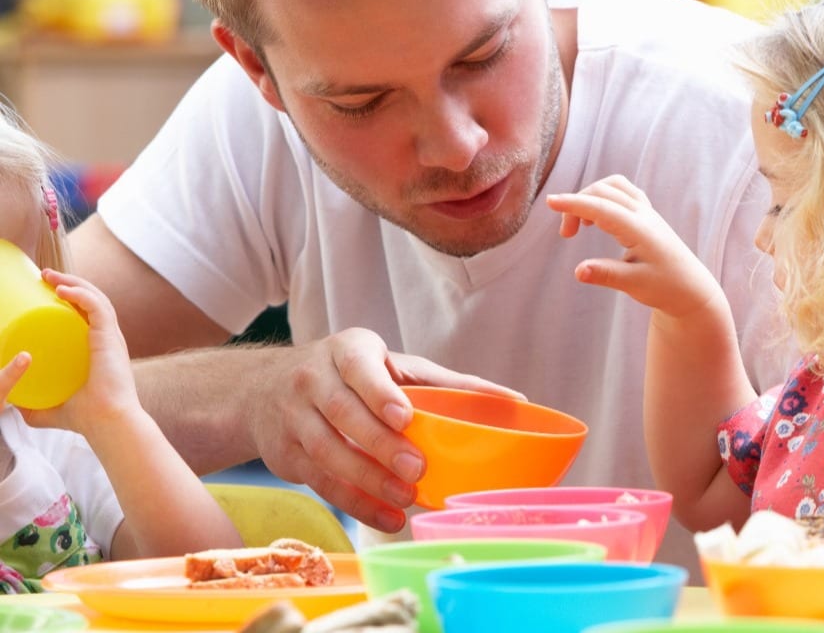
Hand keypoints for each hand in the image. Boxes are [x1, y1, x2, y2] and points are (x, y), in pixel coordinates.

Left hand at [19, 270, 140, 437]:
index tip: (47, 290)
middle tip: (44, 276)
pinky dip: (81, 293)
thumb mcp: (50, 409)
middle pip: (92, 299)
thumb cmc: (86, 419)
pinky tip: (62, 288)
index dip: (71, 296)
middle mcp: (109, 338)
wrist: (106, 423)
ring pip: (95, 297)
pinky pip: (97, 306)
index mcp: (101, 348)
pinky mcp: (110, 338)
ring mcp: (111, 337)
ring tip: (49, 276)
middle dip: (69, 282)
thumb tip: (11, 405)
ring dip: (72, 281)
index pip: (90, 313)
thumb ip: (32, 406)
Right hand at [243, 327, 519, 532]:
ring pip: (329, 452)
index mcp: (346, 351)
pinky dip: (354, 503)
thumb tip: (514, 400)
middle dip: (380, 444)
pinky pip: (320, 482)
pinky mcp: (286, 454)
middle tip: (416, 469)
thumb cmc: (350, 374)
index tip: (406, 417)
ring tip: (405, 498)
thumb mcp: (390, 365)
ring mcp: (293, 418)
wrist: (264, 389)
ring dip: (367, 481)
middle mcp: (312, 380)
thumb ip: (445, 383)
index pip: (360, 369)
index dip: (380, 393)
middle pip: (344, 414)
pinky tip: (386, 517)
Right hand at [547, 175, 723, 318]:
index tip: (550, 201)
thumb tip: (578, 271)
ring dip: (590, 197)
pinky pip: (622, 191)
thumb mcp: (634, 285)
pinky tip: (598, 218)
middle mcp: (644, 214)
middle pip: (602, 191)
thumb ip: (606, 275)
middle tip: (566, 235)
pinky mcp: (647, 215)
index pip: (601, 207)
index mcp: (640, 229)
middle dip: (577, 205)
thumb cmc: (666, 288)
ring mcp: (647, 212)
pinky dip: (603, 196)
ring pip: (613, 186)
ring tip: (581, 224)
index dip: (574, 203)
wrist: (692, 289)